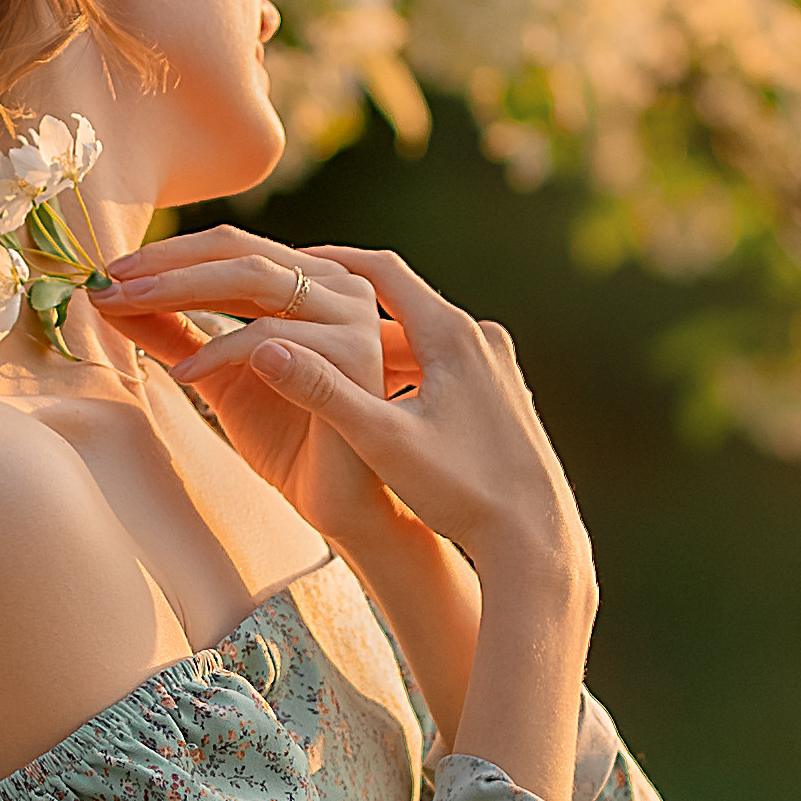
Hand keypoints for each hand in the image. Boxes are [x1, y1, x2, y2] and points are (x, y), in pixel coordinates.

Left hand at [88, 227, 419, 549]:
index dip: (167, 255)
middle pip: (239, 251)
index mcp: (310, 281)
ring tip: (133, 307)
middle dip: (167, 264)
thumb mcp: (217, 374)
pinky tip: (185, 372)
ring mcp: (352, 316)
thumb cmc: (288, 436)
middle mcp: (338, 286)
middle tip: (112, 282)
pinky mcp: (355, 355)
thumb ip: (174, 332)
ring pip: (255, 279)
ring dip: (182, 290)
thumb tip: (111, 298)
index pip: (230, 246)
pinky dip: (220, 351)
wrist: (337, 501)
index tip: (110, 273)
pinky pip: (271, 340)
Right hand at [218, 247, 593, 593]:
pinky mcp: (504, 395)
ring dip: (375, 346)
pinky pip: (443, 366)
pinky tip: (376, 400)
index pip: (381, 271)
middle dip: (346, 311)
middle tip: (295, 314)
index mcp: (452, 334)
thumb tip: (263, 348)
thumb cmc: (463, 492)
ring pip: (422, 340)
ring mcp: (497, 367)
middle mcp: (481, 339)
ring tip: (325, 357)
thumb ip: (322, 391)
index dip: (330, 261)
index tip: (287, 262)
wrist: (537, 540)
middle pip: (400, 306)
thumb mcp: (382, 441)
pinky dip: (405, 372)